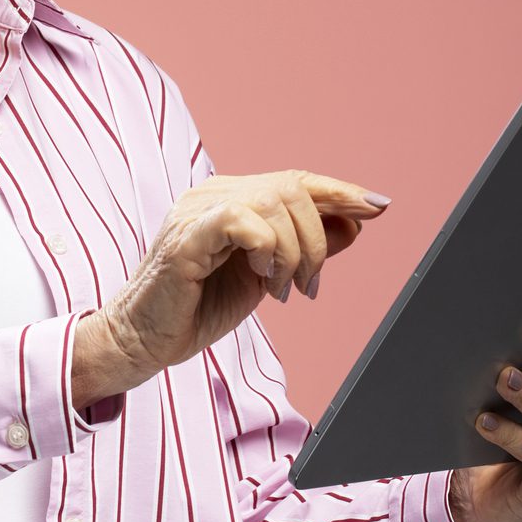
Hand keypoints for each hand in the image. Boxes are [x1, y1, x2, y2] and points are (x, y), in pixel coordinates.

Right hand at [73, 171, 389, 407]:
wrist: (143, 341)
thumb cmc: (196, 308)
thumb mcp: (266, 277)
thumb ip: (302, 248)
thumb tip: (352, 223)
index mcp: (230, 200)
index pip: (294, 181)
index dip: (340, 191)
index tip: (378, 206)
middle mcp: (212, 195)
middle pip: (292, 189)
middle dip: (317, 239)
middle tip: (309, 285)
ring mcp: (196, 212)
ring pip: (273, 203)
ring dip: (295, 252)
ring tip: (284, 289)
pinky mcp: (185, 238)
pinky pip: (242, 220)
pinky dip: (267, 248)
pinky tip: (261, 276)